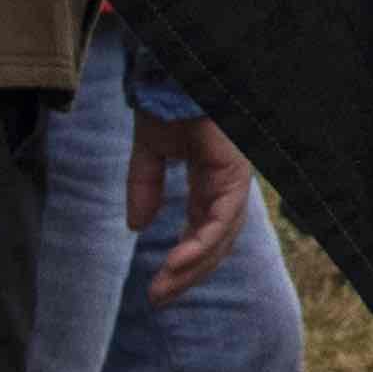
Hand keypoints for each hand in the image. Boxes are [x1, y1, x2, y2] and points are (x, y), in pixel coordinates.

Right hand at [128, 107, 257, 307]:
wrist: (173, 72)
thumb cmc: (166, 101)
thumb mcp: (149, 152)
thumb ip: (144, 186)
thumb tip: (137, 227)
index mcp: (209, 180)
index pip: (204, 232)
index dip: (183, 262)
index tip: (156, 288)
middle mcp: (225, 183)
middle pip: (216, 242)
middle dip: (188, 274)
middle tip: (158, 299)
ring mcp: (233, 178)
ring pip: (222, 237)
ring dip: (192, 267)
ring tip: (163, 289)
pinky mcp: (235, 171)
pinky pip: (223, 218)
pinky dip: (202, 244)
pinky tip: (177, 263)